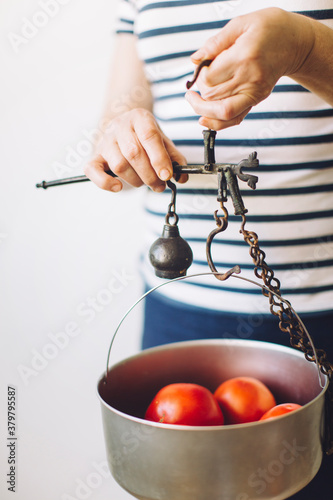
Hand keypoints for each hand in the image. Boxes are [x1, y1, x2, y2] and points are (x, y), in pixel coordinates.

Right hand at [84, 108, 186, 191]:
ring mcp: (105, 140)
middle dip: (149, 174)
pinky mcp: (95, 155)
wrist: (123, 128)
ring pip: (118, 164)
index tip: (167, 175)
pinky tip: (119, 187)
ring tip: (145, 183)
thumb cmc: (145, 138)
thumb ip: (175, 158)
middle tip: (159, 185)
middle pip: (134, 153)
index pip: (149, 136)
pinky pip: (93, 170)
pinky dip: (105, 182)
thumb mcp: (163, 142)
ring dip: (135, 180)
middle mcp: (120, 126)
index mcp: (140, 117)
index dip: (159, 158)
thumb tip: (181, 177)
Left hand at [185, 8, 313, 129]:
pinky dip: (216, 123)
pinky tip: (204, 118)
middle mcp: (250, 79)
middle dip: (198, 92)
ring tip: (195, 100)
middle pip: (212, 97)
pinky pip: (234, 120)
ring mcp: (254, 93)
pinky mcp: (256, 100)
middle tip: (197, 82)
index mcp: (244, 57)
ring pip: (221, 113)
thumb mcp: (241, 24)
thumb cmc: (268, 29)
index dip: (198, 75)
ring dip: (202, 109)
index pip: (209, 78)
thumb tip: (195, 59)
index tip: (200, 67)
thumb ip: (216, 42)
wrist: (294, 43)